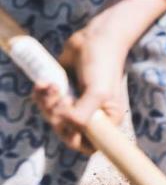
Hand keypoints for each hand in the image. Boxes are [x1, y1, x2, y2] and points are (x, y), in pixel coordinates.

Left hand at [34, 13, 131, 154]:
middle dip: (56, 115)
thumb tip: (66, 127)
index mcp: (106, 120)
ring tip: (50, 84)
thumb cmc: (103, 64)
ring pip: (51, 119)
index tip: (70, 119)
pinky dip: (39, 95)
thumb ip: (84, 115)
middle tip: (61, 95)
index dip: (74, 137)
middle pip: (65, 132)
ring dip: (45, 103)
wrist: (93, 39)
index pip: (88, 145)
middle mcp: (91, 116)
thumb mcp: (98, 92)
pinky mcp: (61, 94)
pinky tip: (44, 82)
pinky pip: (43, 105)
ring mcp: (74, 106)